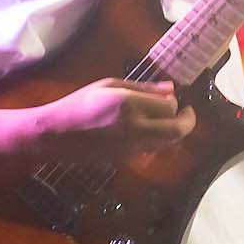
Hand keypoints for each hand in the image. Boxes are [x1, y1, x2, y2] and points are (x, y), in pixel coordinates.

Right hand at [33, 78, 196, 161]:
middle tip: (187, 112)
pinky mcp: (126, 159)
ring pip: (168, 143)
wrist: (56, 135)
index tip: (171, 96)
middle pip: (177, 130)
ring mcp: (131, 147)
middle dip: (187, 121)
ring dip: (174, 131)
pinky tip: (148, 129)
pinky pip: (152, 149)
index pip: (169, 106)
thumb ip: (143, 88)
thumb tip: (171, 89)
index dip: (175, 101)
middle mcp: (134, 128)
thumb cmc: (80, 103)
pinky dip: (158, 139)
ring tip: (168, 119)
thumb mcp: (109, 85)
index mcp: (128, 104)